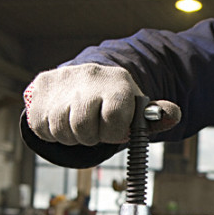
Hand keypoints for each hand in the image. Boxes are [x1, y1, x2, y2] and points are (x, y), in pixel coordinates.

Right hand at [24, 63, 180, 145]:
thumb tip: (174, 114)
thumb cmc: (117, 103)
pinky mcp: (39, 86)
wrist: (86, 80)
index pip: (113, 121)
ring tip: (79, 124)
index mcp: (119, 83)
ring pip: (60, 130)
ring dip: (70, 137)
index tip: (115, 131)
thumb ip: (157, 116)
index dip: (113, 134)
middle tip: (95, 130)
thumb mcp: (139, 110)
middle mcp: (89, 76)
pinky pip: (40, 126)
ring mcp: (62, 79)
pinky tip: (62, 119)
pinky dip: (50, 132)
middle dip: (90, 138)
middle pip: (82, 128)